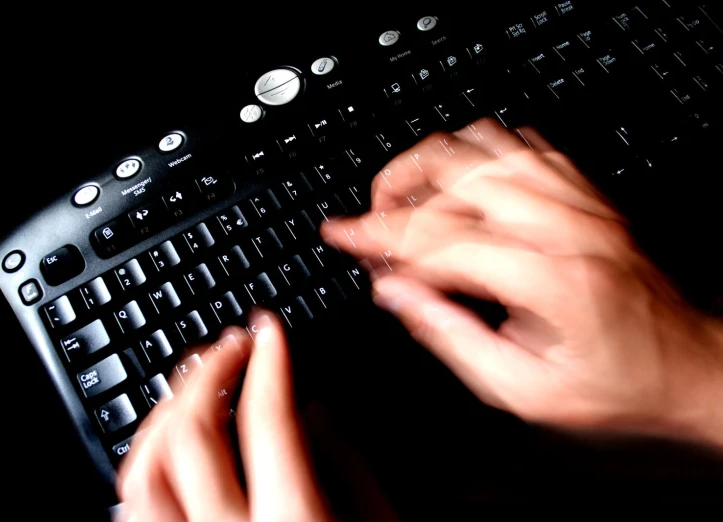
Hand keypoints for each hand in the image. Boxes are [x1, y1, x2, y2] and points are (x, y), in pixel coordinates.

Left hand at [118, 313, 332, 520]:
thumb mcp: (377, 518)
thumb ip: (345, 467)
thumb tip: (311, 409)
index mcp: (289, 520)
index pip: (266, 419)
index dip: (268, 362)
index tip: (268, 331)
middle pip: (191, 434)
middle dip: (209, 371)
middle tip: (231, 344)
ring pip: (144, 469)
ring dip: (166, 412)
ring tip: (193, 384)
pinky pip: (131, 507)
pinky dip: (144, 462)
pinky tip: (165, 445)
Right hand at [323, 119, 722, 448]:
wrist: (691, 366)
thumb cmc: (619, 385)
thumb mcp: (522, 389)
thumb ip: (449, 335)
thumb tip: (395, 294)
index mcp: (547, 277)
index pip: (437, 237)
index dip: (375, 235)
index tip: (340, 235)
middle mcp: (563, 225)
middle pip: (454, 169)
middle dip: (393, 187)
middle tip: (370, 219)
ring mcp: (578, 201)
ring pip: (483, 142)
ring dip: (430, 161)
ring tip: (405, 192)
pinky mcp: (587, 192)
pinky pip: (522, 142)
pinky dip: (477, 151)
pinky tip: (461, 180)